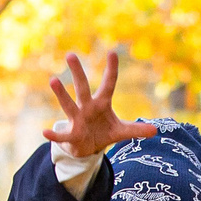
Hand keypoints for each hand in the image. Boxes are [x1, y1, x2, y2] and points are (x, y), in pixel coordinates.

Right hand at [44, 50, 160, 155]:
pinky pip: (62, 135)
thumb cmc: (102, 133)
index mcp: (102, 104)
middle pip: (82, 87)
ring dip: (61, 94)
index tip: (112, 52)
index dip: (111, 70)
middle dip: (78, 73)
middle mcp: (87, 107)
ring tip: (53, 80)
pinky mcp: (72, 134)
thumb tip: (156, 130)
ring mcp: (78, 119)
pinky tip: (44, 132)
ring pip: (69, 104)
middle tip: (71, 54)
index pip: (108, 84)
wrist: (87, 148)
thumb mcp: (121, 131)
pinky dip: (55, 134)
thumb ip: (136, 129)